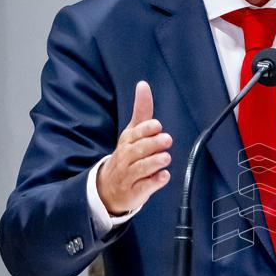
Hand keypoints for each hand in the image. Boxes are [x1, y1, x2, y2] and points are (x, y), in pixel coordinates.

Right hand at [97, 81, 171, 214]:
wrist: (108, 188)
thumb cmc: (126, 155)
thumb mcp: (132, 132)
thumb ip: (141, 110)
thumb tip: (143, 84)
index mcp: (128, 141)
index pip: (136, 133)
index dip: (146, 130)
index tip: (156, 125)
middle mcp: (127, 157)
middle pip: (139, 150)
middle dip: (152, 144)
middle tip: (167, 139)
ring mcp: (130, 175)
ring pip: (141, 168)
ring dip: (154, 162)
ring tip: (166, 158)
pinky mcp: (135, 191)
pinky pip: (144, 187)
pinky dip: (154, 182)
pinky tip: (163, 177)